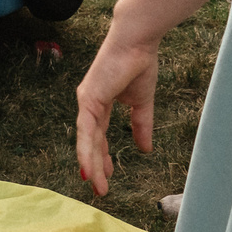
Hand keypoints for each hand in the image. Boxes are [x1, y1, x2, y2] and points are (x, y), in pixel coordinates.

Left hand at [74, 31, 160, 195]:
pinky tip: (88, 168)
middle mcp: (89, 104)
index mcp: (99, 104)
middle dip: (95, 166)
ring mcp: (86, 101)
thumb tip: (145, 150)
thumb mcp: (142, 103)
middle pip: (90, 142)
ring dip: (91, 164)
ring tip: (95, 185)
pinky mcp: (88, 98)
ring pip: (87, 140)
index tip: (106, 176)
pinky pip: (86, 130)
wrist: (138, 42)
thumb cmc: (139, 64)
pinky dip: (86, 149)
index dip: (102, 157)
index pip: (98, 137)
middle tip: (99, 189)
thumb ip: (141, 125)